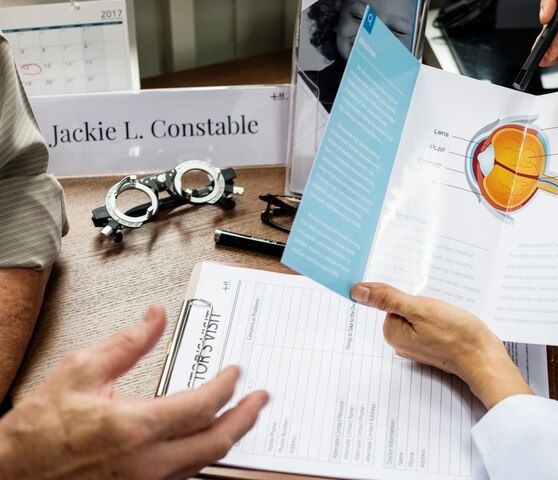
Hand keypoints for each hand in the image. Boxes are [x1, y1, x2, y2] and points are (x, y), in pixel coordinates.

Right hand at [0, 306, 268, 479]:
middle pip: (216, 442)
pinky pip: (184, 474)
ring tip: (243, 416)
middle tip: (260, 399)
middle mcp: (146, 461)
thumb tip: (156, 317)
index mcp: (134, 427)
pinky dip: (203, 453)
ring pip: (204, 462)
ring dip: (229, 436)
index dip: (227, 386)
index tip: (235, 372)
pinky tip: (207, 439)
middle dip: (246, 418)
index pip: (202, 406)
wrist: (11, 473)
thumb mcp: (81, 371)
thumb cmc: (38, 429)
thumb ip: (128, 343)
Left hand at [351, 283, 531, 408]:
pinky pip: (430, 322)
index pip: (391, 300)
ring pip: (419, 313)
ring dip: (432, 306)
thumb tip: (357, 291)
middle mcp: (402, 341)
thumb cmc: (456, 335)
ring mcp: (418, 344)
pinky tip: (452, 317)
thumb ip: (388, 299)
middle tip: (439, 305)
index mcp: (393, 333)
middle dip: (421, 299)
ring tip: (447, 310)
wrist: (485, 357)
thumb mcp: (420, 310)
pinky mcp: (433, 344)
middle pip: (404, 307)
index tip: (424, 296)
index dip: (408, 293)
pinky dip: (440, 315)